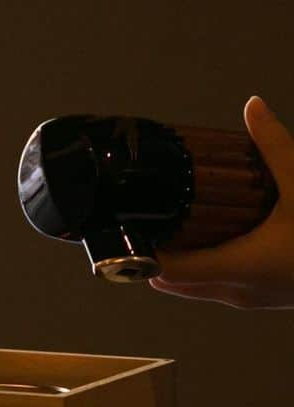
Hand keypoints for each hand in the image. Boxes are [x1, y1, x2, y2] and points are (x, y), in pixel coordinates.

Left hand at [150, 96, 293, 307]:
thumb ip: (276, 146)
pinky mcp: (258, 299)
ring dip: (177, 263)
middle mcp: (236, 290)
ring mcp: (247, 299)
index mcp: (240, 266)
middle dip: (154, 254)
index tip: (131, 225)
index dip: (142, 252)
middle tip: (146, 219)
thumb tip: (255, 107)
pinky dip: (201, 268)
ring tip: (171, 225)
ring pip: (191, 288)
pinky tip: (206, 239)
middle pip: (170, 282)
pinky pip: (213, 287)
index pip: (167, 271)